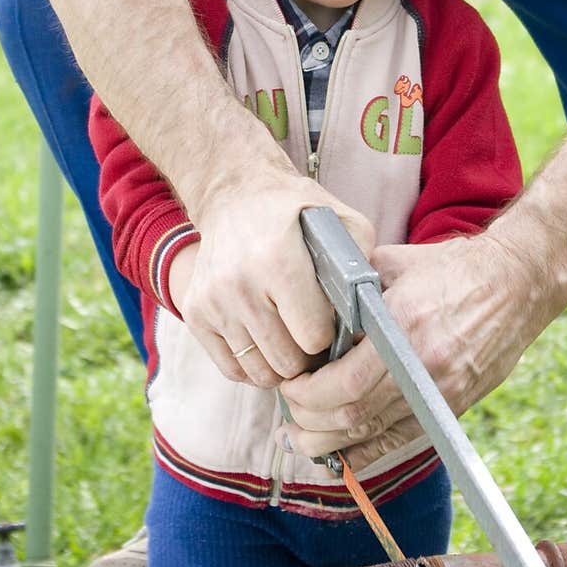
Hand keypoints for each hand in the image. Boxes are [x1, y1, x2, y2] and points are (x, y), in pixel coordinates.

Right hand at [174, 173, 375, 387]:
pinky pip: (232, 369)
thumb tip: (370, 310)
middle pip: (288, 361)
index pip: (314, 337)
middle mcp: (240, 285)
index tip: (331, 320)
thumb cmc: (295, 210)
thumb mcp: (340, 218)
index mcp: (278, 261)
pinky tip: (268, 343)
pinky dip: (253, 366)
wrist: (236, 193)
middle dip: (309, 355)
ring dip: (282, 364)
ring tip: (293, 340)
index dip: (330, 335)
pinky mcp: (196, 313)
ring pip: (260, 373)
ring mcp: (213, 302)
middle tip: (314, 336)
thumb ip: (360, 261)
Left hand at [277, 225, 559, 468]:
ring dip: (329, 443)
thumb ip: (352, 286)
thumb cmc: (454, 267)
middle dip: (309, 421)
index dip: (306, 395)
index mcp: (402, 325)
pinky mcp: (452, 406)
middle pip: (351, 416)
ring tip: (301, 439)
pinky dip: (366, 454)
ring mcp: (440, 391)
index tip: (288, 385)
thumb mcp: (395, 263)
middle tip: (288, 413)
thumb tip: (309, 303)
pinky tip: (340, 455)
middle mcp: (421, 366)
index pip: (342, 383)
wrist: (515, 282)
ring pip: (373, 436)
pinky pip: (402, 442)